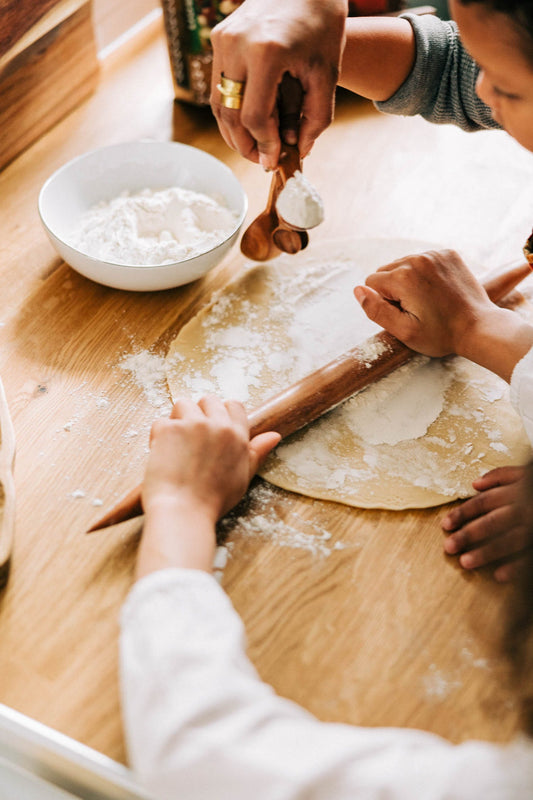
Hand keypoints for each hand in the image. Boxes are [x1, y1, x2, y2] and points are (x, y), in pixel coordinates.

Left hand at [137, 397, 279, 576]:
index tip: (212, 430)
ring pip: (182, 405)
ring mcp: (191, 425)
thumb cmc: (212, 501)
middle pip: (208, 400)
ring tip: (176, 445)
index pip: (234, 405)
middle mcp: (217, 425)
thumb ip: (257, 453)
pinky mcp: (168, 429)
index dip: (221, 414)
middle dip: (198, 414)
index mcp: (237, 436)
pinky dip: (159, 436)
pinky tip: (163, 456)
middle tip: (192, 440)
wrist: (183, 513)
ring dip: (178, 420)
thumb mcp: (243, 477)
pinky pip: (161, 421)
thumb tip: (274, 436)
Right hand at [210, 0, 347, 168]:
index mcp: (266, 52)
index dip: (264, 144)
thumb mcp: (327, 72)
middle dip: (245, 145)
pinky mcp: (218, 36)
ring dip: (234, 131)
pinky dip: (232, 109)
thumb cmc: (322, 23)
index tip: (274, 160)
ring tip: (254, 147)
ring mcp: (223, 39)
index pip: (254, 116)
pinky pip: (220, 85)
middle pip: (229, 114)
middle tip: (261, 161)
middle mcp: (237, 45)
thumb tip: (300, 151)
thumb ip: (316, 117)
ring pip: (219, 103)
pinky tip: (248, 123)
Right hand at [354, 249, 494, 357]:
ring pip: (403, 264)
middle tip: (417, 308)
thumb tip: (358, 290)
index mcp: (403, 277)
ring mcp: (435, 254)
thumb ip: (376, 310)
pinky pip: (422, 260)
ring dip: (409, 280)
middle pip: (386, 271)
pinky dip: (425, 273)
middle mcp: (417, 259)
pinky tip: (438, 290)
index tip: (404, 313)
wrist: (479, 327)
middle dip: (394, 289)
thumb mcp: (403, 331)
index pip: (371, 283)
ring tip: (429, 300)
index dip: (384, 302)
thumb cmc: (441, 334)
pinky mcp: (448, 254)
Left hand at [442, 466, 527, 581]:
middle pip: (492, 522)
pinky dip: (517, 566)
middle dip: (469, 535)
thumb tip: (475, 484)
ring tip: (466, 563)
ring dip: (487, 552)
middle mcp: (526, 508)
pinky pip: (530, 554)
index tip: (445, 525)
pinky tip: (501, 576)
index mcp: (518, 490)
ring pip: (510, 540)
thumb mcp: (526, 472)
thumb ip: (501, 476)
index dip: (463, 513)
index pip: (483, 502)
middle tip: (449, 547)